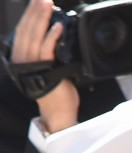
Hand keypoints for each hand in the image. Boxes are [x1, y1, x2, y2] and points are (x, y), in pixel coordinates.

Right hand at [12, 0, 78, 132]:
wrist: (58, 111)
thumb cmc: (55, 91)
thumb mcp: (46, 67)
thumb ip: (43, 51)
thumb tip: (51, 33)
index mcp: (20, 56)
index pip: (23, 31)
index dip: (29, 15)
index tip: (36, 2)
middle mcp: (22, 58)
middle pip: (27, 29)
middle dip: (34, 11)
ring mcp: (31, 64)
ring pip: (34, 36)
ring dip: (42, 18)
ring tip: (47, 4)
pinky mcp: (44, 69)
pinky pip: (46, 49)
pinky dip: (51, 36)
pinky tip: (57, 26)